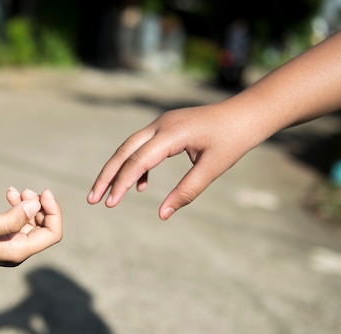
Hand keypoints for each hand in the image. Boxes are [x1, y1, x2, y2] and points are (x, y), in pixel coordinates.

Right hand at [0, 187, 61, 265]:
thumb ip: (11, 219)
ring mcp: (6, 244)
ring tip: (15, 190)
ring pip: (32, 222)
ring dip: (30, 204)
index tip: (43, 192)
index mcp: (16, 252)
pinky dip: (17, 206)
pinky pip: (17, 221)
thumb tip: (37, 205)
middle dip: (42, 207)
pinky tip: (8, 193)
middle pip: (45, 228)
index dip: (54, 212)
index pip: (52, 234)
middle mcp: (15, 251)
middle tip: (26, 189)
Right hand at [87, 103, 261, 219]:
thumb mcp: (212, 169)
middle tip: (92, 199)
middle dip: (107, 176)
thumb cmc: (234, 140)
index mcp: (172, 133)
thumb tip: (161, 215)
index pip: (138, 160)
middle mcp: (161, 124)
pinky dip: (138, 165)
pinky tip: (142, 186)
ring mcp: (162, 123)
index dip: (121, 183)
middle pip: (124, 151)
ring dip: (118, 170)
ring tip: (108, 195)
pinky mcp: (167, 127)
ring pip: (130, 147)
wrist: (248, 113)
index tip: (110, 204)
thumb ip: (186, 192)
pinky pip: (144, 146)